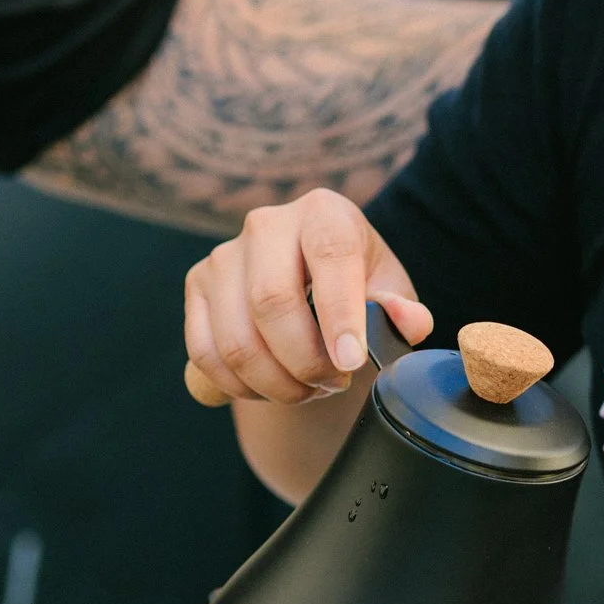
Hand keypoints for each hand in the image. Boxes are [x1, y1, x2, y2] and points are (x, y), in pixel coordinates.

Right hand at [184, 188, 431, 405]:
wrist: (311, 285)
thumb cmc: (358, 286)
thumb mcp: (389, 291)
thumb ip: (402, 308)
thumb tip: (407, 321)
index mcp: (324, 213)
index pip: (330, 255)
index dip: (340, 314)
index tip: (352, 363)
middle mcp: (267, 224)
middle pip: (272, 302)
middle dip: (305, 362)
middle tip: (334, 384)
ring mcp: (224, 255)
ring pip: (236, 338)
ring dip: (275, 384)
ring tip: (308, 390)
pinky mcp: (196, 286)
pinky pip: (205, 353)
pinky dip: (239, 387)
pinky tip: (271, 389)